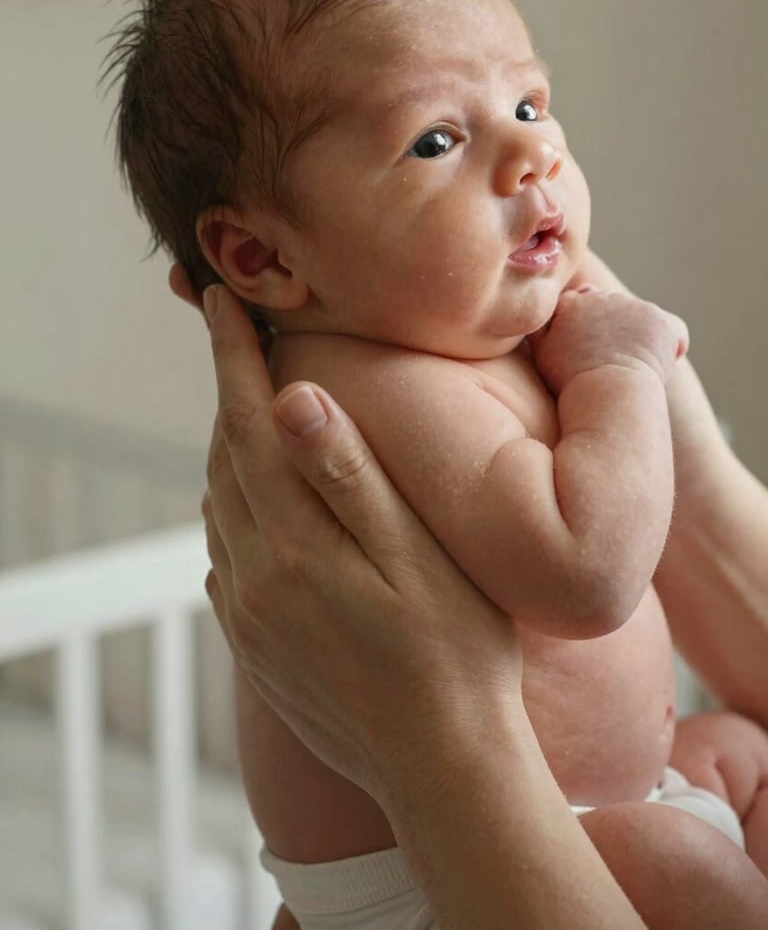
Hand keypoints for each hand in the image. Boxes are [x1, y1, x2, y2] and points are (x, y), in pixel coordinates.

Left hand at [202, 283, 524, 800]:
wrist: (440, 767)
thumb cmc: (456, 654)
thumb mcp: (418, 559)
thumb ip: (351, 478)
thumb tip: (295, 399)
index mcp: (295, 544)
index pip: (249, 424)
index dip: (235, 357)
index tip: (220, 299)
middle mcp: (255, 576)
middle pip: (226, 458)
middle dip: (231, 390)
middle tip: (239, 336)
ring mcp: (249, 614)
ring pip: (222, 503)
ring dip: (233, 446)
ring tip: (255, 403)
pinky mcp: (253, 642)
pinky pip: (227, 551)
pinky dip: (237, 505)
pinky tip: (262, 496)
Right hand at [529, 286, 688, 393]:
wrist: (606, 393)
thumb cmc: (569, 382)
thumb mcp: (540, 352)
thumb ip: (541, 326)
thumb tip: (546, 312)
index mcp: (572, 302)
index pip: (580, 300)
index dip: (584, 321)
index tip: (586, 343)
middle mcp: (605, 297)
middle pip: (611, 306)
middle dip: (611, 325)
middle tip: (607, 357)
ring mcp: (636, 308)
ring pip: (641, 317)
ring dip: (638, 333)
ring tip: (630, 365)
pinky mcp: (663, 323)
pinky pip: (674, 329)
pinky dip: (670, 343)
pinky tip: (662, 360)